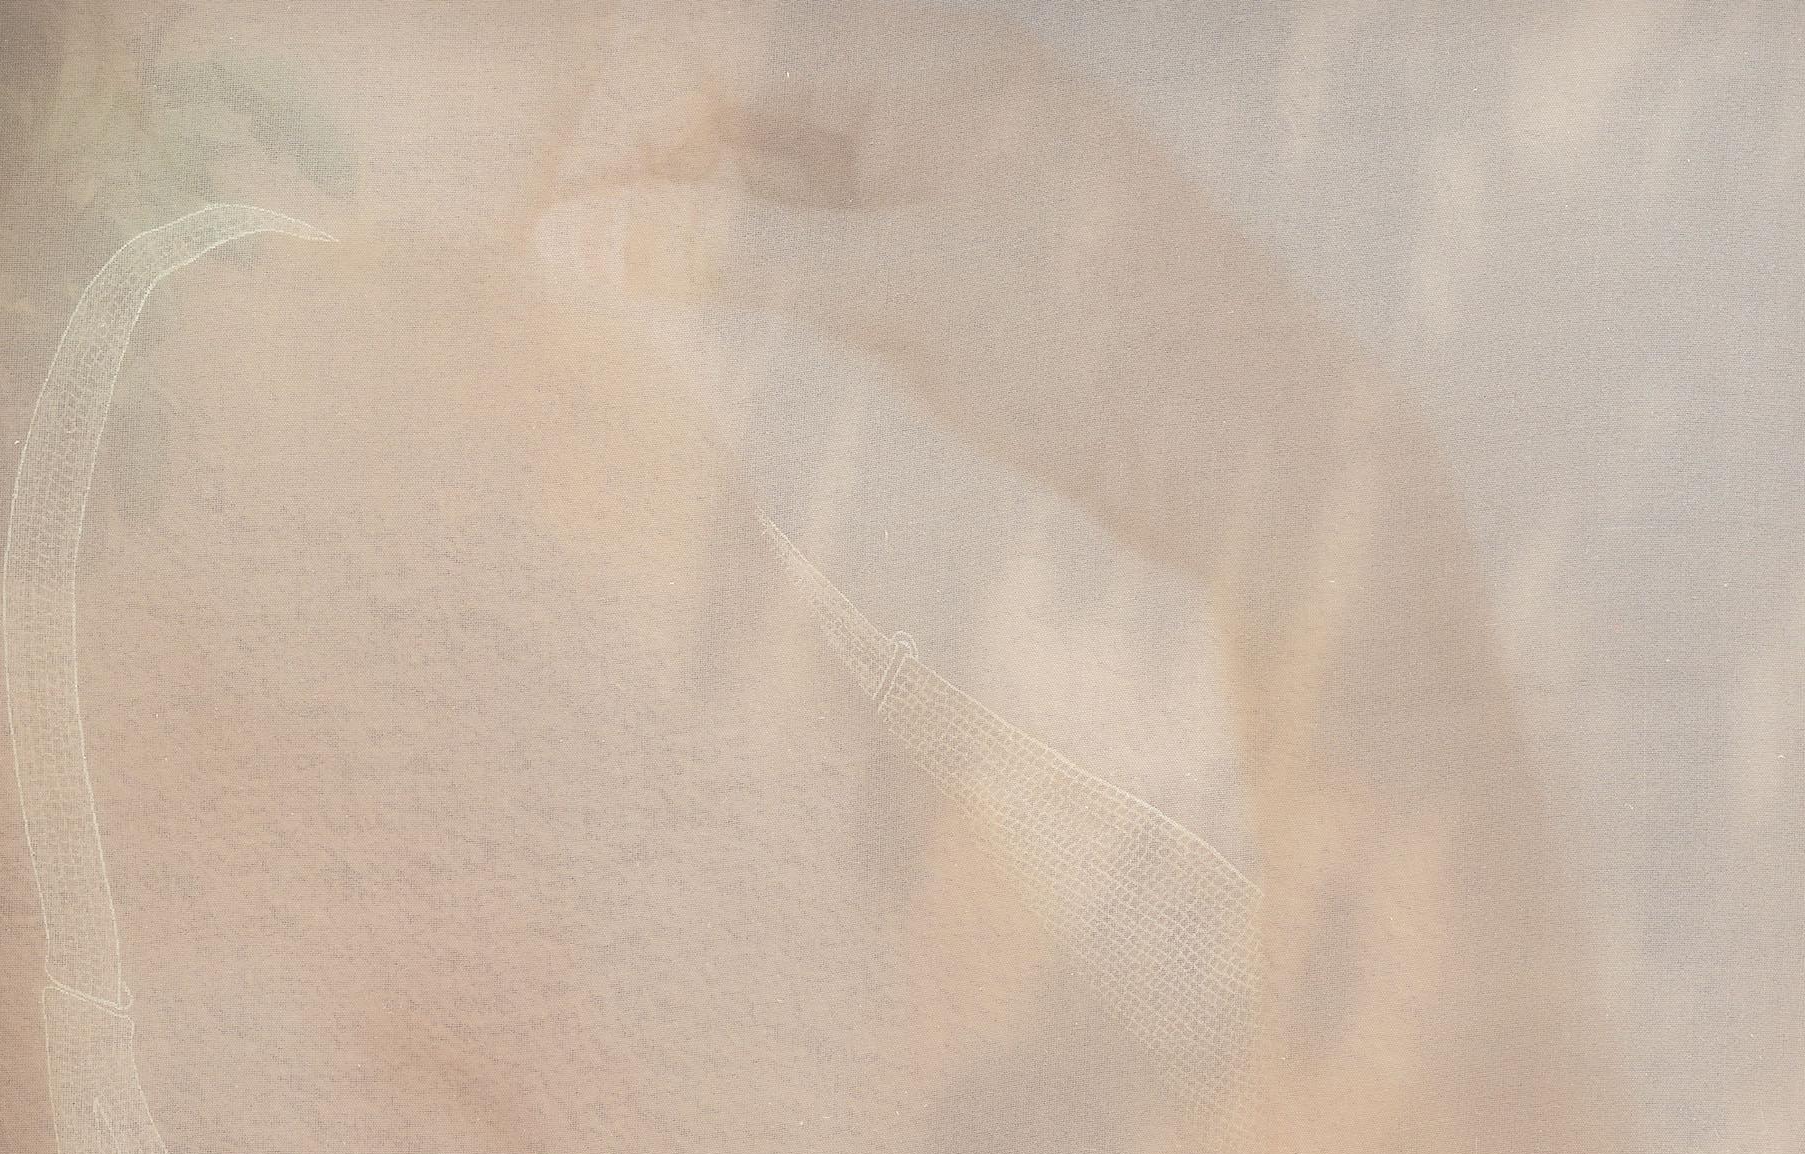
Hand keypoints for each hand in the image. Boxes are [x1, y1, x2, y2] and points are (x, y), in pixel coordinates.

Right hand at [534, 0, 1394, 588]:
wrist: (1252, 453)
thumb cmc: (1101, 355)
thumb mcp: (900, 295)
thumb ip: (730, 253)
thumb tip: (569, 234)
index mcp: (941, 63)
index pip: (726, 50)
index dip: (622, 129)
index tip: (552, 234)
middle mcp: (937, 95)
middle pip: (738, 90)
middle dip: (634, 156)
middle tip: (553, 258)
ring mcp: (939, 175)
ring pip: (765, 162)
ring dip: (677, 208)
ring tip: (597, 285)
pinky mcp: (941, 253)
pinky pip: (805, 225)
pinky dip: (735, 254)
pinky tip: (685, 299)